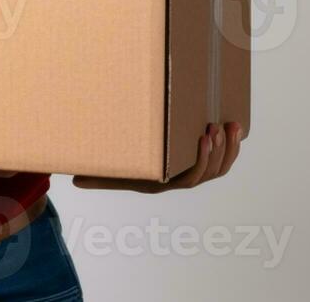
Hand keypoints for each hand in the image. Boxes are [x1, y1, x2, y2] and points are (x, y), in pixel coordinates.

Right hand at [72, 122, 241, 192]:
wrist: (128, 171)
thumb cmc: (117, 168)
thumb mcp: (108, 173)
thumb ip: (96, 178)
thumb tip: (74, 181)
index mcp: (162, 183)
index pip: (188, 179)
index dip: (200, 160)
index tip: (203, 137)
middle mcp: (179, 182)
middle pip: (208, 173)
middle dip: (217, 151)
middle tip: (215, 126)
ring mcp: (192, 174)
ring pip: (219, 169)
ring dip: (229, 149)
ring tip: (230, 125)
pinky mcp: (201, 164)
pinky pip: (223, 162)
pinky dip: (232, 148)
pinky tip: (235, 129)